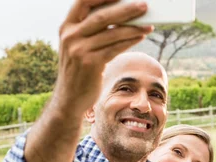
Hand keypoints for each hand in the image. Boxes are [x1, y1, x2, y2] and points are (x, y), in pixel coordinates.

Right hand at [53, 0, 152, 114]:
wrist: (69, 98)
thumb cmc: (79, 69)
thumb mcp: (78, 46)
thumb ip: (91, 30)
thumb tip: (122, 15)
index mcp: (66, 27)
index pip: (83, 1)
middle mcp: (70, 36)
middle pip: (102, 16)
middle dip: (125, 9)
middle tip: (144, 5)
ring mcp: (79, 50)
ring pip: (111, 33)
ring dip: (133, 28)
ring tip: (149, 24)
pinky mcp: (90, 64)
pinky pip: (115, 49)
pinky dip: (129, 41)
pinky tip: (140, 37)